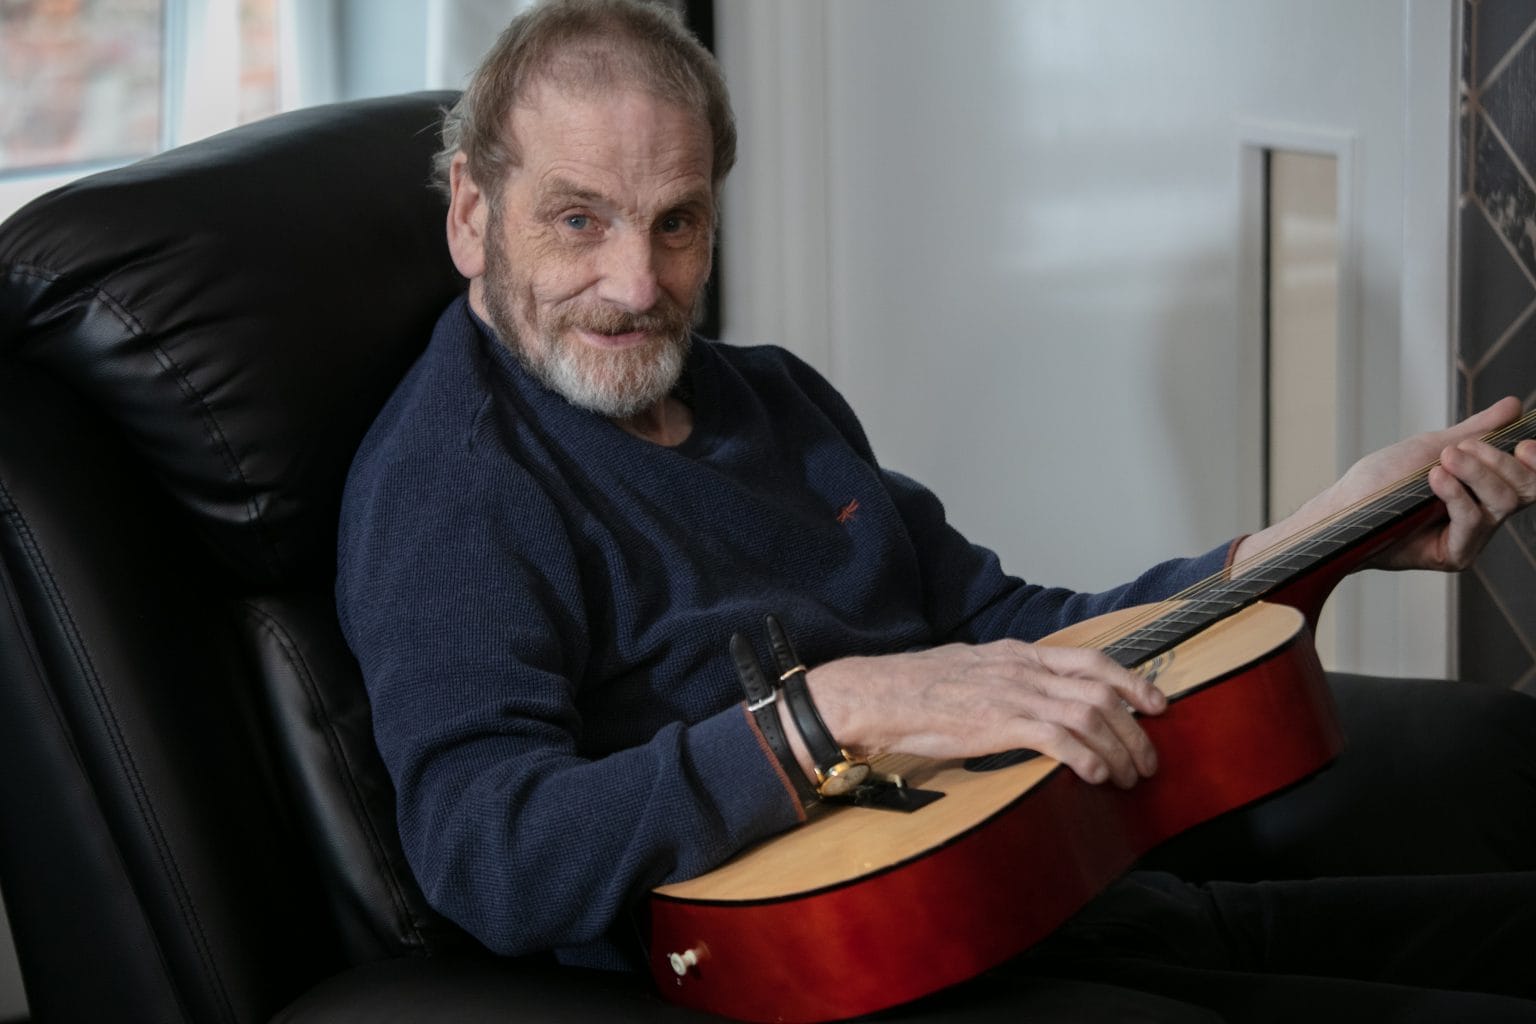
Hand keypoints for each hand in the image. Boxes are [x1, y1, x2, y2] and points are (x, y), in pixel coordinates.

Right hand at [792, 641, 1166, 788]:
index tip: (1157, 704)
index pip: (1092, 661)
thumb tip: (1032, 696)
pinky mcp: (1000, 723)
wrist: (880, 693)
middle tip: (1149, 759)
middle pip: (1103, 692)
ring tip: (1128, 777)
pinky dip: (1088, 758)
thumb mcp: (973, 669)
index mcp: (1020, 654)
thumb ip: (1007, 678)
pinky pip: (1060, 739)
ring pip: (1090, 716)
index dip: (1133, 682)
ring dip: (1119, 750)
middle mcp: (1025, 670)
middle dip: (1136, 730)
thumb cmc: (918, 687)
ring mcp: (1014, 694)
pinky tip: (1097, 776)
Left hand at [1234, 396, 1535, 572]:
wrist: (1342, 509)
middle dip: (1498, 462)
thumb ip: (1476, 431)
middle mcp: (1485, 513)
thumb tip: (1514, 405)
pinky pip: (1474, 523)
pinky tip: (1437, 480)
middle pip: (1525, 489)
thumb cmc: (1381, 481)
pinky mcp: (1454, 555)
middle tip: (1461, 448)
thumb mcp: (1431, 447)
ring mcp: (1471, 537)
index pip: (1530, 478)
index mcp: (1485, 487)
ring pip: (1502, 502)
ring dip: (1476, 474)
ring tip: (1442, 461)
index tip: (1527, 444)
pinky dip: (1458, 496)